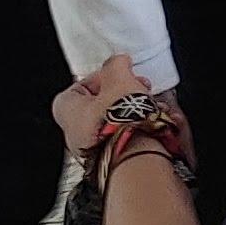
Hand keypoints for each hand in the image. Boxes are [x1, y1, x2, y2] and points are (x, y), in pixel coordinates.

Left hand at [48, 52, 166, 155]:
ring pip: (117, 124)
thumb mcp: (118, 77)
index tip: (118, 74)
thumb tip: (118, 62)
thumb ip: (116, 65)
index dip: (101, 78)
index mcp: (67, 111)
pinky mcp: (115, 162)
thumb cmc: (120, 122)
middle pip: (100, 106)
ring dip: (136, 113)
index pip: (79, 87)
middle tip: (138, 89)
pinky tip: (158, 124)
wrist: (136, 157)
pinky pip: (128, 141)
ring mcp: (94, 152)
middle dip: (122, 96)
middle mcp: (75, 135)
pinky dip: (143, 131)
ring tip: (154, 107)